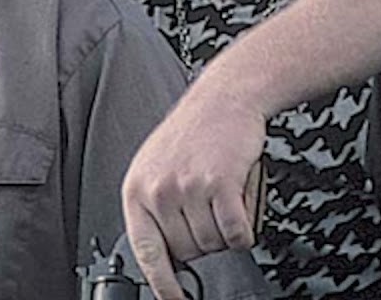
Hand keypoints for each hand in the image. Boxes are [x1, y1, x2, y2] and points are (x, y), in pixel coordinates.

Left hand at [121, 86, 265, 299]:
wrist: (223, 98)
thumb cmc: (192, 133)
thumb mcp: (155, 168)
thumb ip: (155, 208)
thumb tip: (165, 256)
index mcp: (136, 190)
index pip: (145, 251)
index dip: (162, 284)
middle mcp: (158, 191)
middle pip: (187, 253)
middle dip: (204, 242)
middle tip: (210, 212)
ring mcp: (187, 188)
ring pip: (213, 245)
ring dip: (225, 231)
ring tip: (222, 199)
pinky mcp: (219, 185)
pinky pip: (236, 234)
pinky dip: (244, 229)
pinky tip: (239, 205)